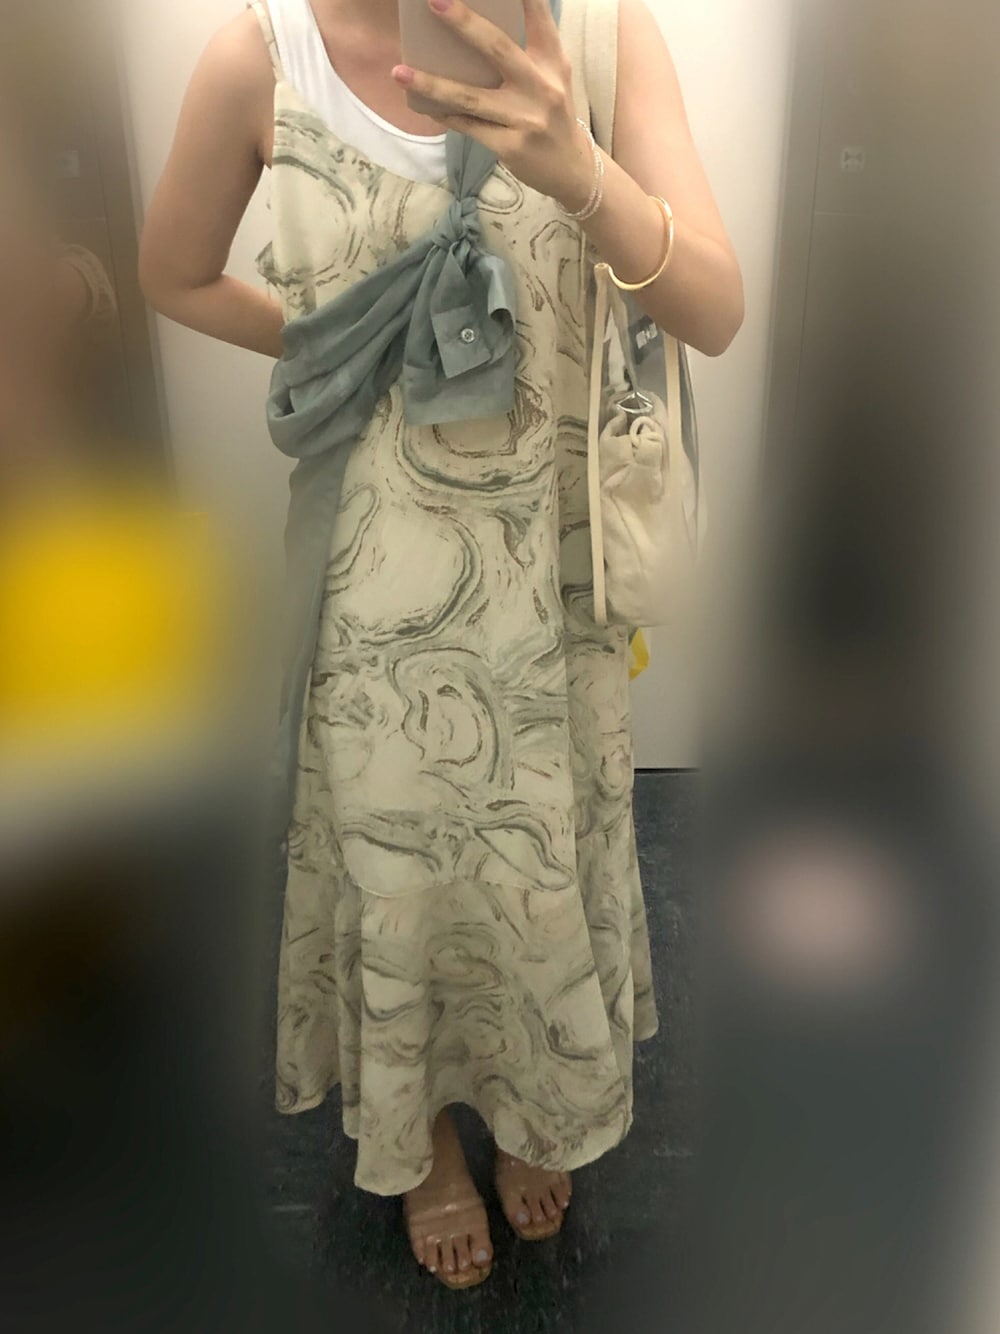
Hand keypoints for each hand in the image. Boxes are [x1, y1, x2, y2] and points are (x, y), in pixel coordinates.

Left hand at [392, 0, 594, 209]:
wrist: (571, 168)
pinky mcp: (511, 146)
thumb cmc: (551, 112)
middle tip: (434, 1)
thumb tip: (471, 28)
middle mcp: (542, 85)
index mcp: (552, 60)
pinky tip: (423, 105)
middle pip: (497, 48)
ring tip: (399, 72)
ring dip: (431, 84)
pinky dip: (444, 114)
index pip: (537, 15)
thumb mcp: (550, 76)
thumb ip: (525, 50)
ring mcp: (526, 118)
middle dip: (463, 23)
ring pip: (471, 97)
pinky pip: (469, 126)